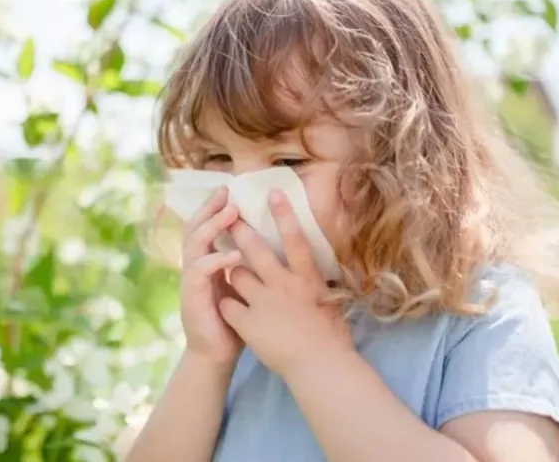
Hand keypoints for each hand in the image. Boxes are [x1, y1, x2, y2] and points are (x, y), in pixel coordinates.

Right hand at [179, 186, 244, 368]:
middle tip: (225, 192)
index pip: (206, 227)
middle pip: (195, 228)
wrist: (217, 355)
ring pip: (195, 245)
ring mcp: (190, 281)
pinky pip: (200, 273)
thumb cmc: (234, 321)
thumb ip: (248, 266)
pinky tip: (232, 255)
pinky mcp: (192, 298)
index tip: (231, 190)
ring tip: (230, 214)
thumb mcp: (242, 287)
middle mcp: (194, 267)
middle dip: (209, 208)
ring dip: (212, 227)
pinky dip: (216, 261)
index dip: (215, 208)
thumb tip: (273, 243)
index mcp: (207, 262)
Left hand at [218, 190, 354, 377]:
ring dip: (233, 272)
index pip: (295, 239)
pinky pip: (228, 304)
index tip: (272, 193)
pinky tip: (227, 307)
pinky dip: (227, 304)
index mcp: (307, 278)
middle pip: (256, 250)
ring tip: (232, 273)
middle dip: (240, 230)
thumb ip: (317, 284)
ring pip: (237, 274)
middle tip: (229, 216)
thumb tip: (315, 272)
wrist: (320, 367)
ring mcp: (264, 303)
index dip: (283, 214)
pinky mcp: (248, 323)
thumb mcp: (330, 303)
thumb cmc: (332, 338)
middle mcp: (284, 285)